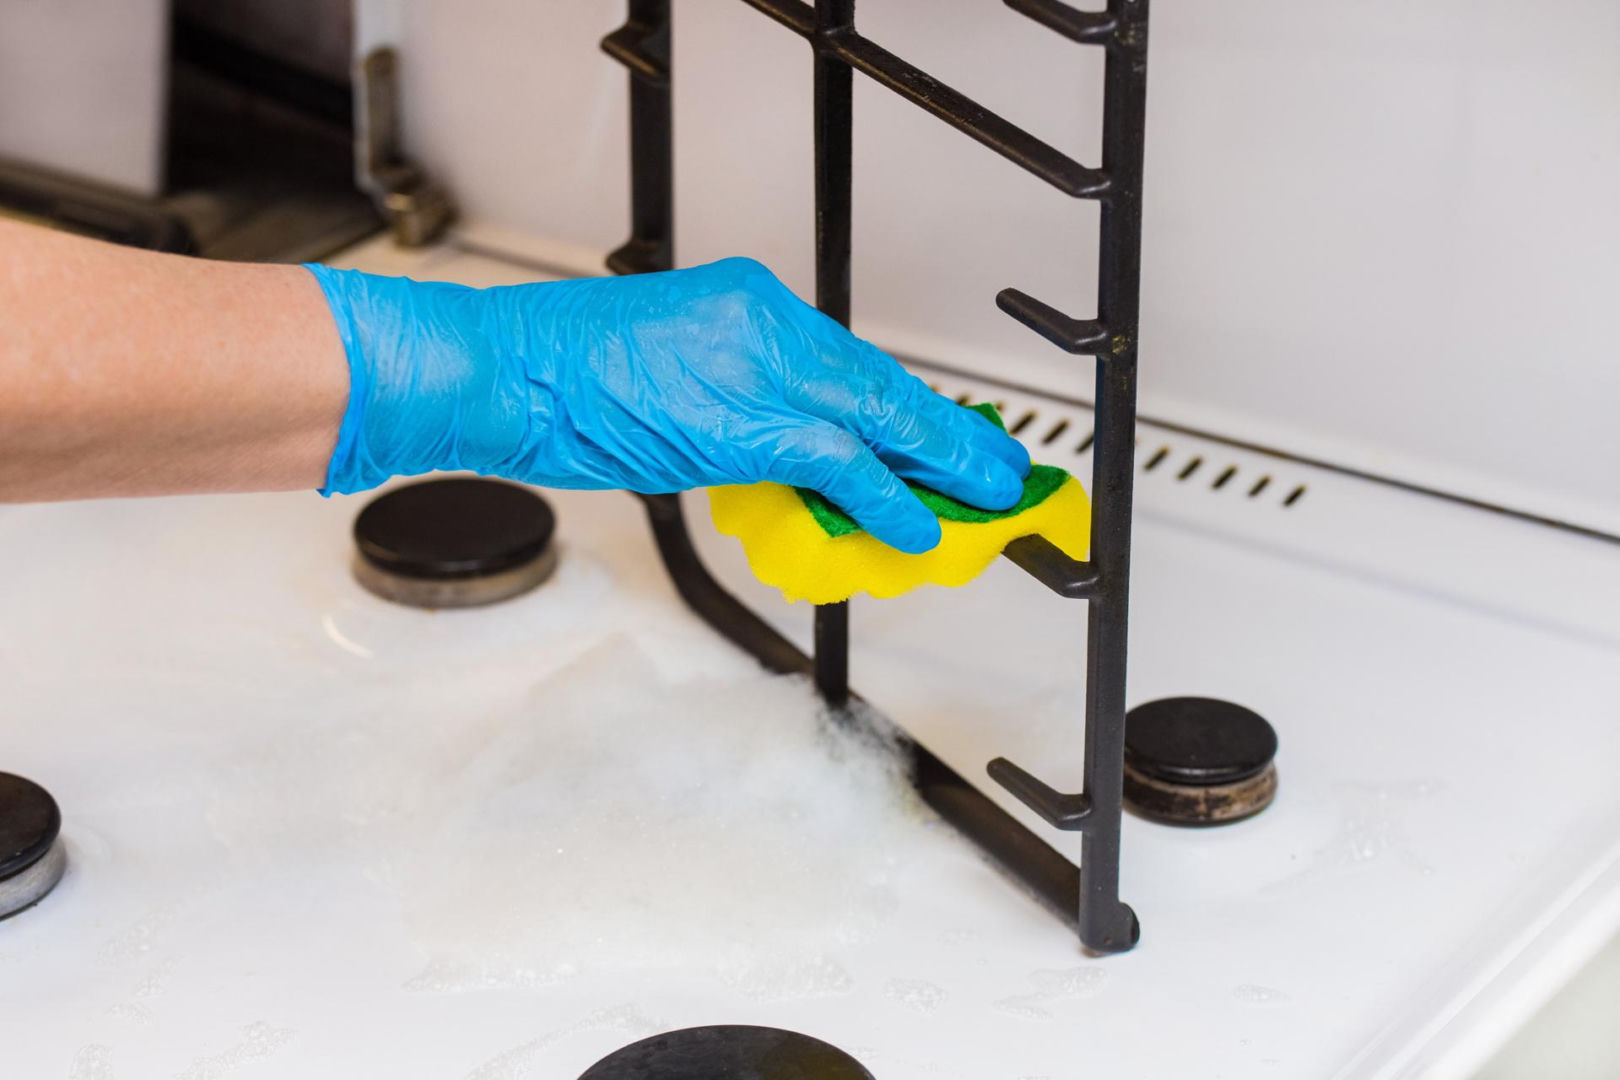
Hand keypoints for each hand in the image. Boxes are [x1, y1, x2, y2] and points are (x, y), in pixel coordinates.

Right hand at [306, 256, 1030, 552]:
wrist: (504, 371)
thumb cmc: (562, 377)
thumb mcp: (669, 374)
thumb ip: (737, 405)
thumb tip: (785, 454)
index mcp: (750, 304)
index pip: (850, 363)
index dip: (905, 410)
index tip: (944, 435)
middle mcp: (768, 324)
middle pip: (881, 385)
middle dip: (947, 434)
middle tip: (998, 468)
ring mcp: (761, 369)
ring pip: (881, 418)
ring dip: (941, 467)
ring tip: (987, 502)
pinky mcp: (749, 423)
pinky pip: (844, 465)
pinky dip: (888, 500)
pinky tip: (919, 529)